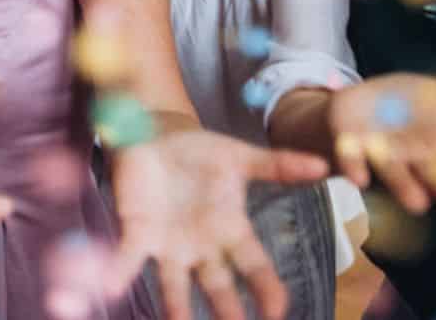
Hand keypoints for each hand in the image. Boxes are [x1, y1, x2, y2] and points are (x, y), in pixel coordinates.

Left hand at [106, 130, 328, 319]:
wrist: (156, 134)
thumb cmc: (201, 152)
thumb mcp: (239, 157)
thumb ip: (277, 165)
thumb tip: (323, 165)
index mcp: (231, 230)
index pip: (254, 267)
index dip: (266, 290)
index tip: (278, 311)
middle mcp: (202, 246)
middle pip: (218, 287)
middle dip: (227, 312)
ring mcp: (169, 244)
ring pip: (174, 286)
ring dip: (176, 310)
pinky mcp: (137, 231)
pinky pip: (128, 257)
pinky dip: (120, 272)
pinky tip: (111, 287)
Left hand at [326, 73, 435, 224]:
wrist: (350, 108)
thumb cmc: (405, 107)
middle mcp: (414, 159)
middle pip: (434, 177)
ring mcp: (380, 155)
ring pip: (394, 173)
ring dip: (405, 188)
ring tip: (418, 204)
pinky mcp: (349, 148)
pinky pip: (350, 159)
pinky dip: (354, 167)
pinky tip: (358, 178)